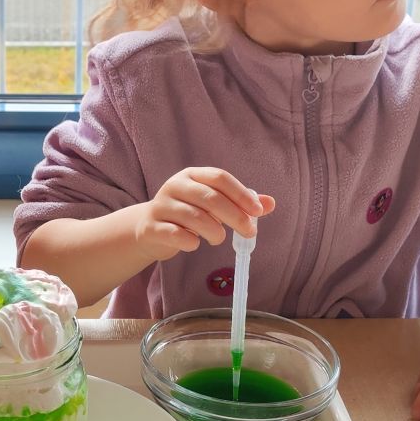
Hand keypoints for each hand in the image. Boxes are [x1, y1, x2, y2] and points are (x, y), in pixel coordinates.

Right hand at [132, 168, 274, 260]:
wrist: (149, 229)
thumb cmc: (187, 215)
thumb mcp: (212, 205)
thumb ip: (239, 203)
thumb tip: (270, 203)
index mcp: (192, 176)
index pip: (219, 178)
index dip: (240, 194)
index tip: (258, 212)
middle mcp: (175, 186)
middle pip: (209, 197)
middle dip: (234, 216)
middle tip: (249, 232)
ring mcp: (161, 206)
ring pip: (194, 217)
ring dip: (214, 232)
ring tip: (219, 239)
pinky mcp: (152, 227)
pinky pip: (175, 234)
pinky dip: (191, 242)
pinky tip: (195, 244)